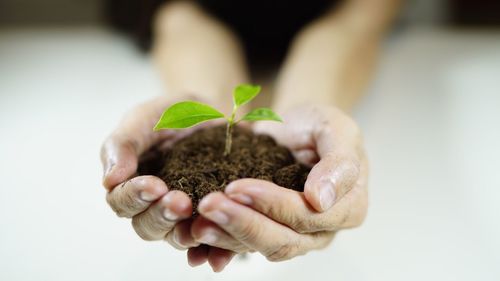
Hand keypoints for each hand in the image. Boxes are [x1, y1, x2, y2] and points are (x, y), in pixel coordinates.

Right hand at [100, 95, 234, 270]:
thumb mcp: (145, 118)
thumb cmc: (170, 114)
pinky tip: (218, 255)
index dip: (136, 197)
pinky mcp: (210, 218)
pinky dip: (213, 251)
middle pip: (148, 226)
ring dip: (186, 234)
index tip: (153, 185)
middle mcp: (153, 206)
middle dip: (163, 215)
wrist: (211, 112)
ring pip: (177, 237)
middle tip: (180, 202)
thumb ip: (123, 144)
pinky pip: (210, 240)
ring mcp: (183, 215)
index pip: (123, 201)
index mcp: (131, 185)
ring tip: (200, 222)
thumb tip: (109, 180)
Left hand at [189, 104, 367, 262]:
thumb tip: (321, 199)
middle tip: (208, 205)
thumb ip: (339, 161)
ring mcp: (294, 235)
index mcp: (348, 208)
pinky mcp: (268, 232)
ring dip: (226, 237)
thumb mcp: (336, 128)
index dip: (273, 205)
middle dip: (242, 224)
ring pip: (260, 247)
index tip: (237, 186)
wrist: (295, 129)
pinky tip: (196, 233)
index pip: (308, 216)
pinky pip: (244, 244)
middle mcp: (322, 230)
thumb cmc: (319, 125)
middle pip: (282, 240)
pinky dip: (220, 241)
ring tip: (196, 223)